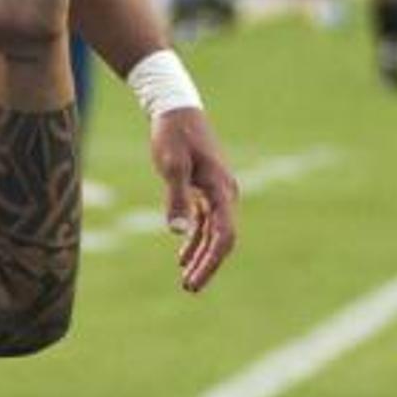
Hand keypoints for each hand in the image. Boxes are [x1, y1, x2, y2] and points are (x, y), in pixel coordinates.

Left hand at [150, 104, 238, 292]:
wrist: (176, 108)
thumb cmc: (173, 134)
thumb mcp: (171, 165)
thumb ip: (176, 198)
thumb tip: (178, 232)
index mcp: (221, 190)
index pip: (223, 236)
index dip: (210, 263)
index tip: (194, 282)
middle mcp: (225, 193)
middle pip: (222, 239)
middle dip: (207, 266)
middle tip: (189, 288)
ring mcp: (217, 192)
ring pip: (214, 233)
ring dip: (202, 257)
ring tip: (187, 281)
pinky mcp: (205, 189)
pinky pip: (206, 222)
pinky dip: (196, 241)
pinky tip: (183, 258)